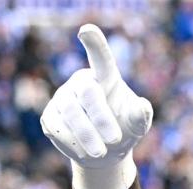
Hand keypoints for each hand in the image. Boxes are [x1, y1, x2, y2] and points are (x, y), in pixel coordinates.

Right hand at [40, 24, 152, 188]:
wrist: (106, 153)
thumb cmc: (124, 129)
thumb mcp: (137, 125)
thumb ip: (140, 116)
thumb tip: (143, 106)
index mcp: (105, 78)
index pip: (100, 58)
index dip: (94, 44)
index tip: (87, 30)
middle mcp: (80, 83)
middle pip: (87, 92)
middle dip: (101, 117)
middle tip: (115, 139)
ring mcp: (62, 98)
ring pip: (70, 112)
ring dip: (86, 135)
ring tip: (101, 153)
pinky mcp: (49, 117)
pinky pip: (56, 127)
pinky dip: (72, 142)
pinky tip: (84, 153)